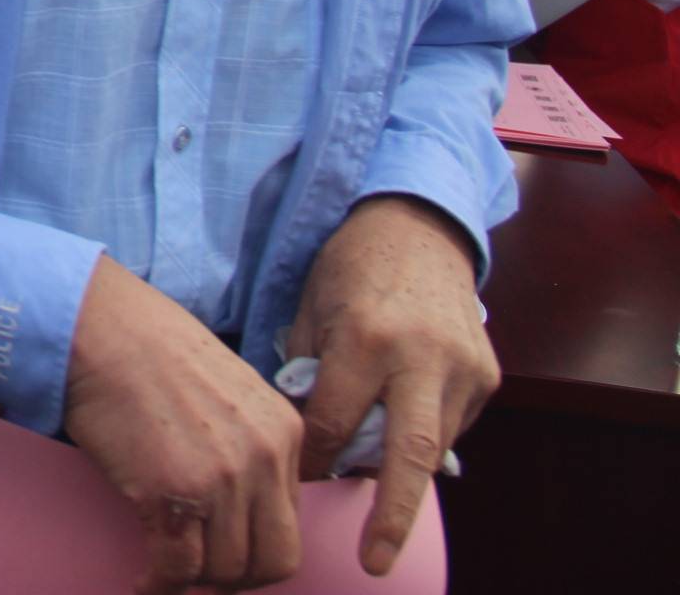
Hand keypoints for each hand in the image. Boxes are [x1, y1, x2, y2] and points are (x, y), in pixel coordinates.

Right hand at [63, 257, 304, 593]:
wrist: (99, 326)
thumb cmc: (148, 348)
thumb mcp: (230, 386)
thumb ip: (249, 439)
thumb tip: (239, 497)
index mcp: (284, 431)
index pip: (291, 521)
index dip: (256, 547)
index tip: (225, 552)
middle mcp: (262, 458)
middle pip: (274, 559)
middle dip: (238, 579)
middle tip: (202, 575)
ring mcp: (219, 479)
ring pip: (225, 570)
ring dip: (194, 581)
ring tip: (166, 574)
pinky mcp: (170, 494)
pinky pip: (176, 568)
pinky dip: (159, 585)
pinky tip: (144, 582)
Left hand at [285, 196, 496, 575]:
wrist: (420, 225)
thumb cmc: (352, 267)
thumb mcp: (312, 309)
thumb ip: (309, 372)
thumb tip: (307, 432)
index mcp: (367, 339)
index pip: (335, 423)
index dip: (313, 456)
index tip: (297, 476)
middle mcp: (422, 357)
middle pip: (408, 453)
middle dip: (392, 514)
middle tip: (377, 561)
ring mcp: (464, 368)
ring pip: (433, 445)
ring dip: (400, 467)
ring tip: (371, 468)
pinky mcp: (489, 374)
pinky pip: (452, 424)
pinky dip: (422, 435)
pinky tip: (398, 423)